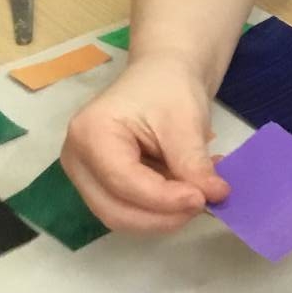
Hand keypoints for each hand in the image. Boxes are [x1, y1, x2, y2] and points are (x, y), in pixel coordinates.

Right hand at [62, 54, 228, 234]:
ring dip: (163, 215)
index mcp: (90, 134)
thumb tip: (215, 196)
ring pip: (122, 216)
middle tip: (204, 201)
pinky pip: (128, 210)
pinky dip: (160, 209)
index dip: (165, 199)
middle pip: (116, 210)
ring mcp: (84, 176)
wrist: (162, 75)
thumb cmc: (168, 88)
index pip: (124, 182)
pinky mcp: (99, 185)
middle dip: (163, 215)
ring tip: (198, 190)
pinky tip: (185, 189)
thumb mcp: (186, 121)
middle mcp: (76, 160)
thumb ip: (194, 162)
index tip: (205, 197)